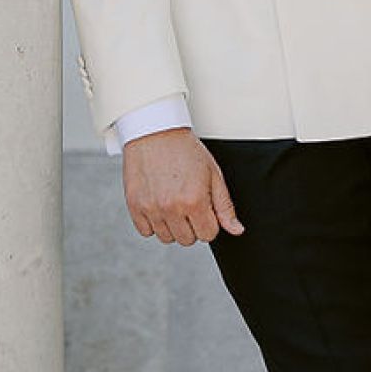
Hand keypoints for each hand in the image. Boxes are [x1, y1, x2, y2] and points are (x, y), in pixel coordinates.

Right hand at [122, 127, 243, 246]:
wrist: (155, 131)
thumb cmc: (185, 150)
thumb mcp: (213, 174)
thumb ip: (225, 206)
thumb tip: (236, 230)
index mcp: (195, 201)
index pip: (208, 235)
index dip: (209, 221)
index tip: (203, 207)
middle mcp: (172, 208)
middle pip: (187, 240)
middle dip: (191, 225)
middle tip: (187, 202)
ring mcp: (151, 208)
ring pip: (167, 238)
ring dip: (172, 225)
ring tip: (172, 201)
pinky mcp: (134, 206)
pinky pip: (146, 231)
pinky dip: (153, 222)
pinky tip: (158, 204)